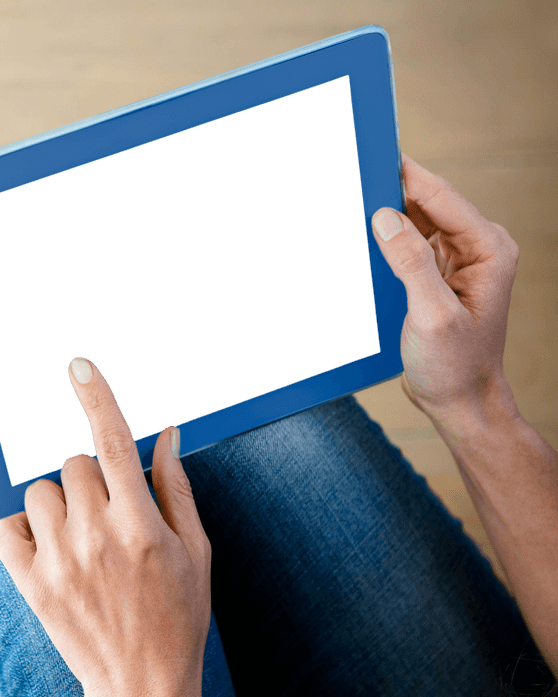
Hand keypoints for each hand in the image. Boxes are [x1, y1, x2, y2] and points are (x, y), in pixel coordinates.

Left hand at [0, 357, 210, 696]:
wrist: (142, 684)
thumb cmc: (178, 616)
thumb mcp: (196, 551)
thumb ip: (177, 489)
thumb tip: (166, 434)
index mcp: (141, 525)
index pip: (113, 443)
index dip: (97, 398)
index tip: (80, 368)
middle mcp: (96, 536)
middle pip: (73, 464)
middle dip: (90, 478)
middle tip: (106, 512)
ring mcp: (58, 560)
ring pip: (38, 491)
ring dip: (56, 502)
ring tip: (79, 535)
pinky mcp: (30, 583)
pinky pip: (6, 527)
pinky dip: (21, 528)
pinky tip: (47, 545)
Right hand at [371, 154, 520, 430]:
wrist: (461, 402)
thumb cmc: (455, 366)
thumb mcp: (431, 316)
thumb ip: (411, 263)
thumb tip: (384, 217)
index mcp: (488, 248)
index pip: (440, 195)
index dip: (404, 173)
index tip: (370, 153)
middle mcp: (477, 247)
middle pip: (427, 202)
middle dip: (389, 191)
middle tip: (350, 177)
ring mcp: (458, 259)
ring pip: (415, 219)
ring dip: (385, 214)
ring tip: (349, 204)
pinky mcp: (438, 273)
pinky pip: (409, 242)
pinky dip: (385, 238)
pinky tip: (361, 238)